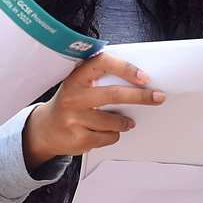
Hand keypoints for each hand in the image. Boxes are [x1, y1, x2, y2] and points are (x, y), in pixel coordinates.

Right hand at [21, 53, 163, 167]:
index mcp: (76, 77)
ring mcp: (74, 118)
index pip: (102, 64)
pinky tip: (107, 132)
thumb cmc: (70, 103)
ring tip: (127, 121)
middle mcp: (73, 96)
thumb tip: (137, 80)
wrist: (44, 130)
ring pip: (113, 121)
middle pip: (113, 95)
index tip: (144, 77)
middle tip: (157, 97)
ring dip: (126, 122)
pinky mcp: (77, 138)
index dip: (125, 68)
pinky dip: (113, 135)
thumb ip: (100, 78)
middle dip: (140, 97)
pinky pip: (108, 137)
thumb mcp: (78, 84)